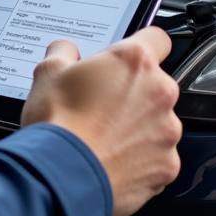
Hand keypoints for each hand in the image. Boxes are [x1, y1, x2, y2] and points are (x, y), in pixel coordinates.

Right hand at [21, 28, 181, 215]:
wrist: (62, 176)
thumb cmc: (58, 122)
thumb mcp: (48, 71)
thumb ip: (64, 51)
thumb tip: (67, 51)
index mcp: (134, 62)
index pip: (157, 38)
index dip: (141, 45)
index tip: (127, 58)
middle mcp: (159, 93)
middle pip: (155, 83)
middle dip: (133, 90)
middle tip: (101, 101)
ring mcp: (167, 133)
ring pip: (158, 121)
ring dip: (138, 124)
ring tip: (104, 134)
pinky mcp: (167, 167)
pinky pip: (158, 155)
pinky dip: (140, 156)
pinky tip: (112, 157)